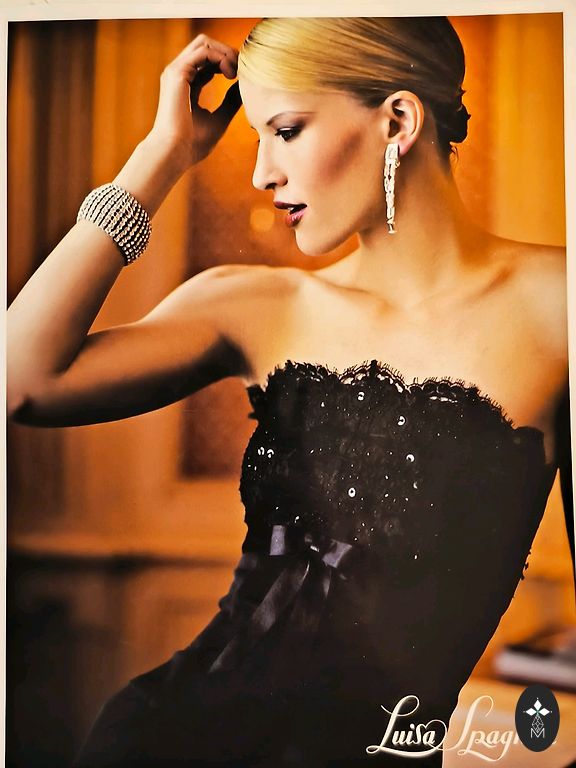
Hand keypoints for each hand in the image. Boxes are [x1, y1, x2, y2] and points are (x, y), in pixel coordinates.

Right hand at [150, 34, 241, 166]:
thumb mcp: (219, 119)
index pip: (208, 61)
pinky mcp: (178, 72)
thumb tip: (244, 87)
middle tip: (242, 70)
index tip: (242, 77)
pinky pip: (203, 51)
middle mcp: (179, 73)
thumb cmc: (193, 143)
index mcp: (186, 84)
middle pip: (206, 45)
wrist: (175, 152)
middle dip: (228, 52)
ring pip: (204, 42)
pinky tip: (230, 74)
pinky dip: (220, 57)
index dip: (228, 62)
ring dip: (225, 52)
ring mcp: (176, 71)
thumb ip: (230, 102)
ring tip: (237, 72)